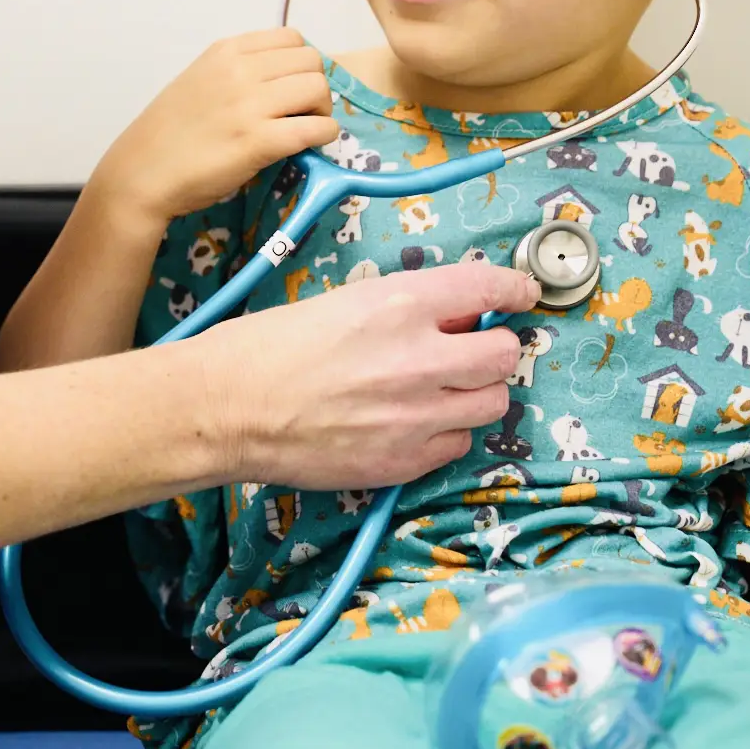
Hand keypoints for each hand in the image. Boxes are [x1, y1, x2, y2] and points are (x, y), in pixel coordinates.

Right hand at [88, 29, 338, 225]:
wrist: (142, 173)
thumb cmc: (167, 134)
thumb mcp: (199, 81)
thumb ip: (236, 72)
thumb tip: (281, 81)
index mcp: (226, 51)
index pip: (291, 39)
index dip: (300, 65)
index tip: (291, 89)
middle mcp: (240, 70)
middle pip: (312, 62)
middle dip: (314, 87)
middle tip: (302, 113)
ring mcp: (250, 105)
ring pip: (318, 90)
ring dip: (321, 111)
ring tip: (304, 129)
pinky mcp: (259, 141)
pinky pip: (316, 128)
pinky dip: (323, 136)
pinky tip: (310, 146)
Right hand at [207, 260, 538, 489]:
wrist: (228, 407)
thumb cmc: (269, 348)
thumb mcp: (343, 302)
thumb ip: (407, 308)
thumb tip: (454, 318)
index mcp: (400, 304)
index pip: (490, 288)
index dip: (515, 290)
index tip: (521, 295)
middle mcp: (420, 357)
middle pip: (505, 354)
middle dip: (494, 349)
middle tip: (471, 350)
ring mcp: (417, 414)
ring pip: (492, 403)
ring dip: (474, 393)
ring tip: (438, 390)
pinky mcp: (405, 460)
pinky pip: (458, 444)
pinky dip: (445, 432)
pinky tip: (411, 422)